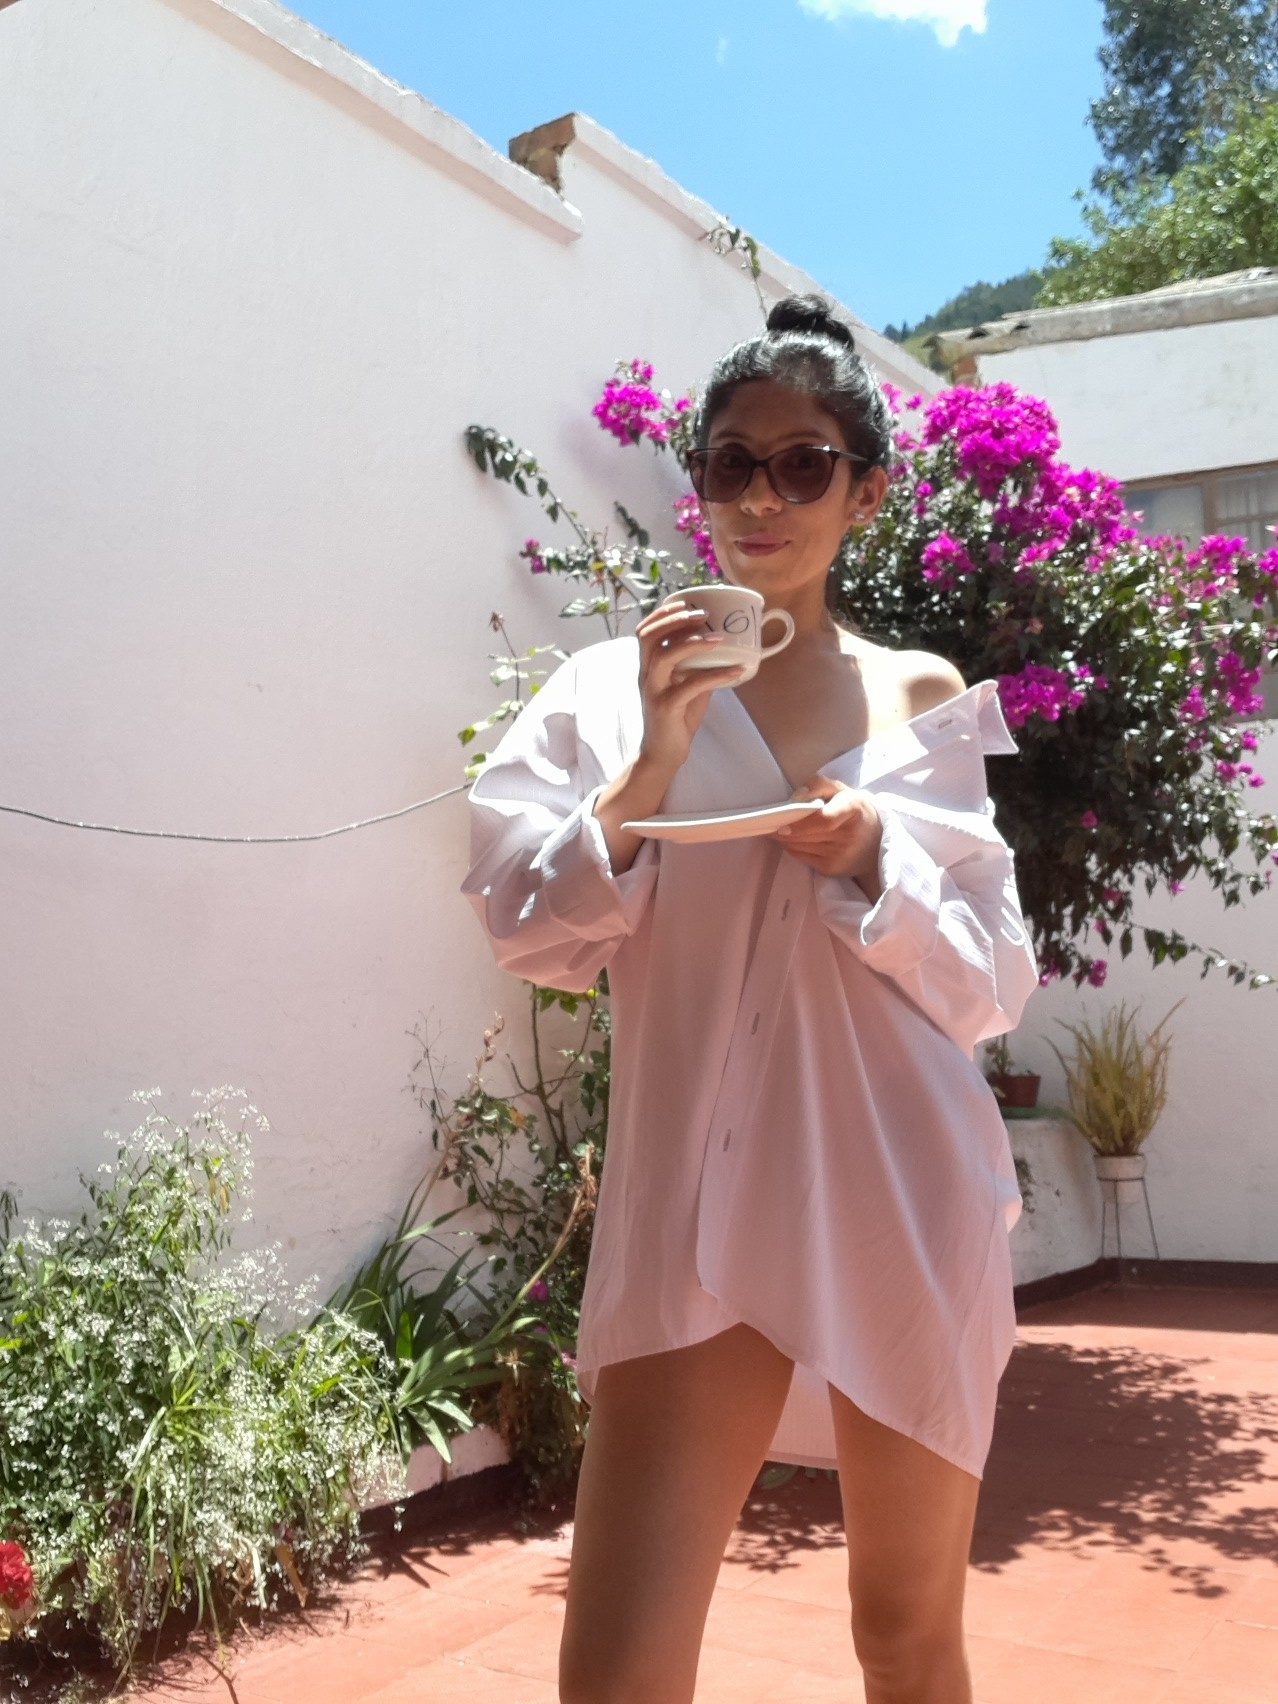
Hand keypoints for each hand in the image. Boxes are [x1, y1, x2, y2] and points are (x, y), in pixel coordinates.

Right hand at [633, 598, 748, 777]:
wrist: (664, 754)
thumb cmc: (676, 718)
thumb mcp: (688, 687)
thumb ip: (698, 668)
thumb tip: (726, 649)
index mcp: (648, 667)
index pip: (645, 631)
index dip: (662, 613)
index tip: (685, 601)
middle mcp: (646, 675)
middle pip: (649, 636)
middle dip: (675, 620)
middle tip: (703, 614)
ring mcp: (654, 691)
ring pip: (665, 656)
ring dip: (694, 642)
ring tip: (719, 638)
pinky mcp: (666, 708)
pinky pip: (691, 685)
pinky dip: (717, 675)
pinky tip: (737, 671)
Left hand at [774, 775, 883, 898]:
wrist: (876, 844)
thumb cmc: (854, 811)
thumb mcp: (841, 789)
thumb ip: (818, 785)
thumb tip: (795, 798)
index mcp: (853, 809)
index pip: (825, 819)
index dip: (800, 824)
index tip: (782, 824)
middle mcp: (849, 835)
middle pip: (806, 835)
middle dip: (784, 829)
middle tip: (769, 821)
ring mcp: (841, 855)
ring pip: (799, 846)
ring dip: (785, 838)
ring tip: (777, 828)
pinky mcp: (832, 869)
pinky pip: (801, 857)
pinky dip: (791, 847)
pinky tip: (790, 839)